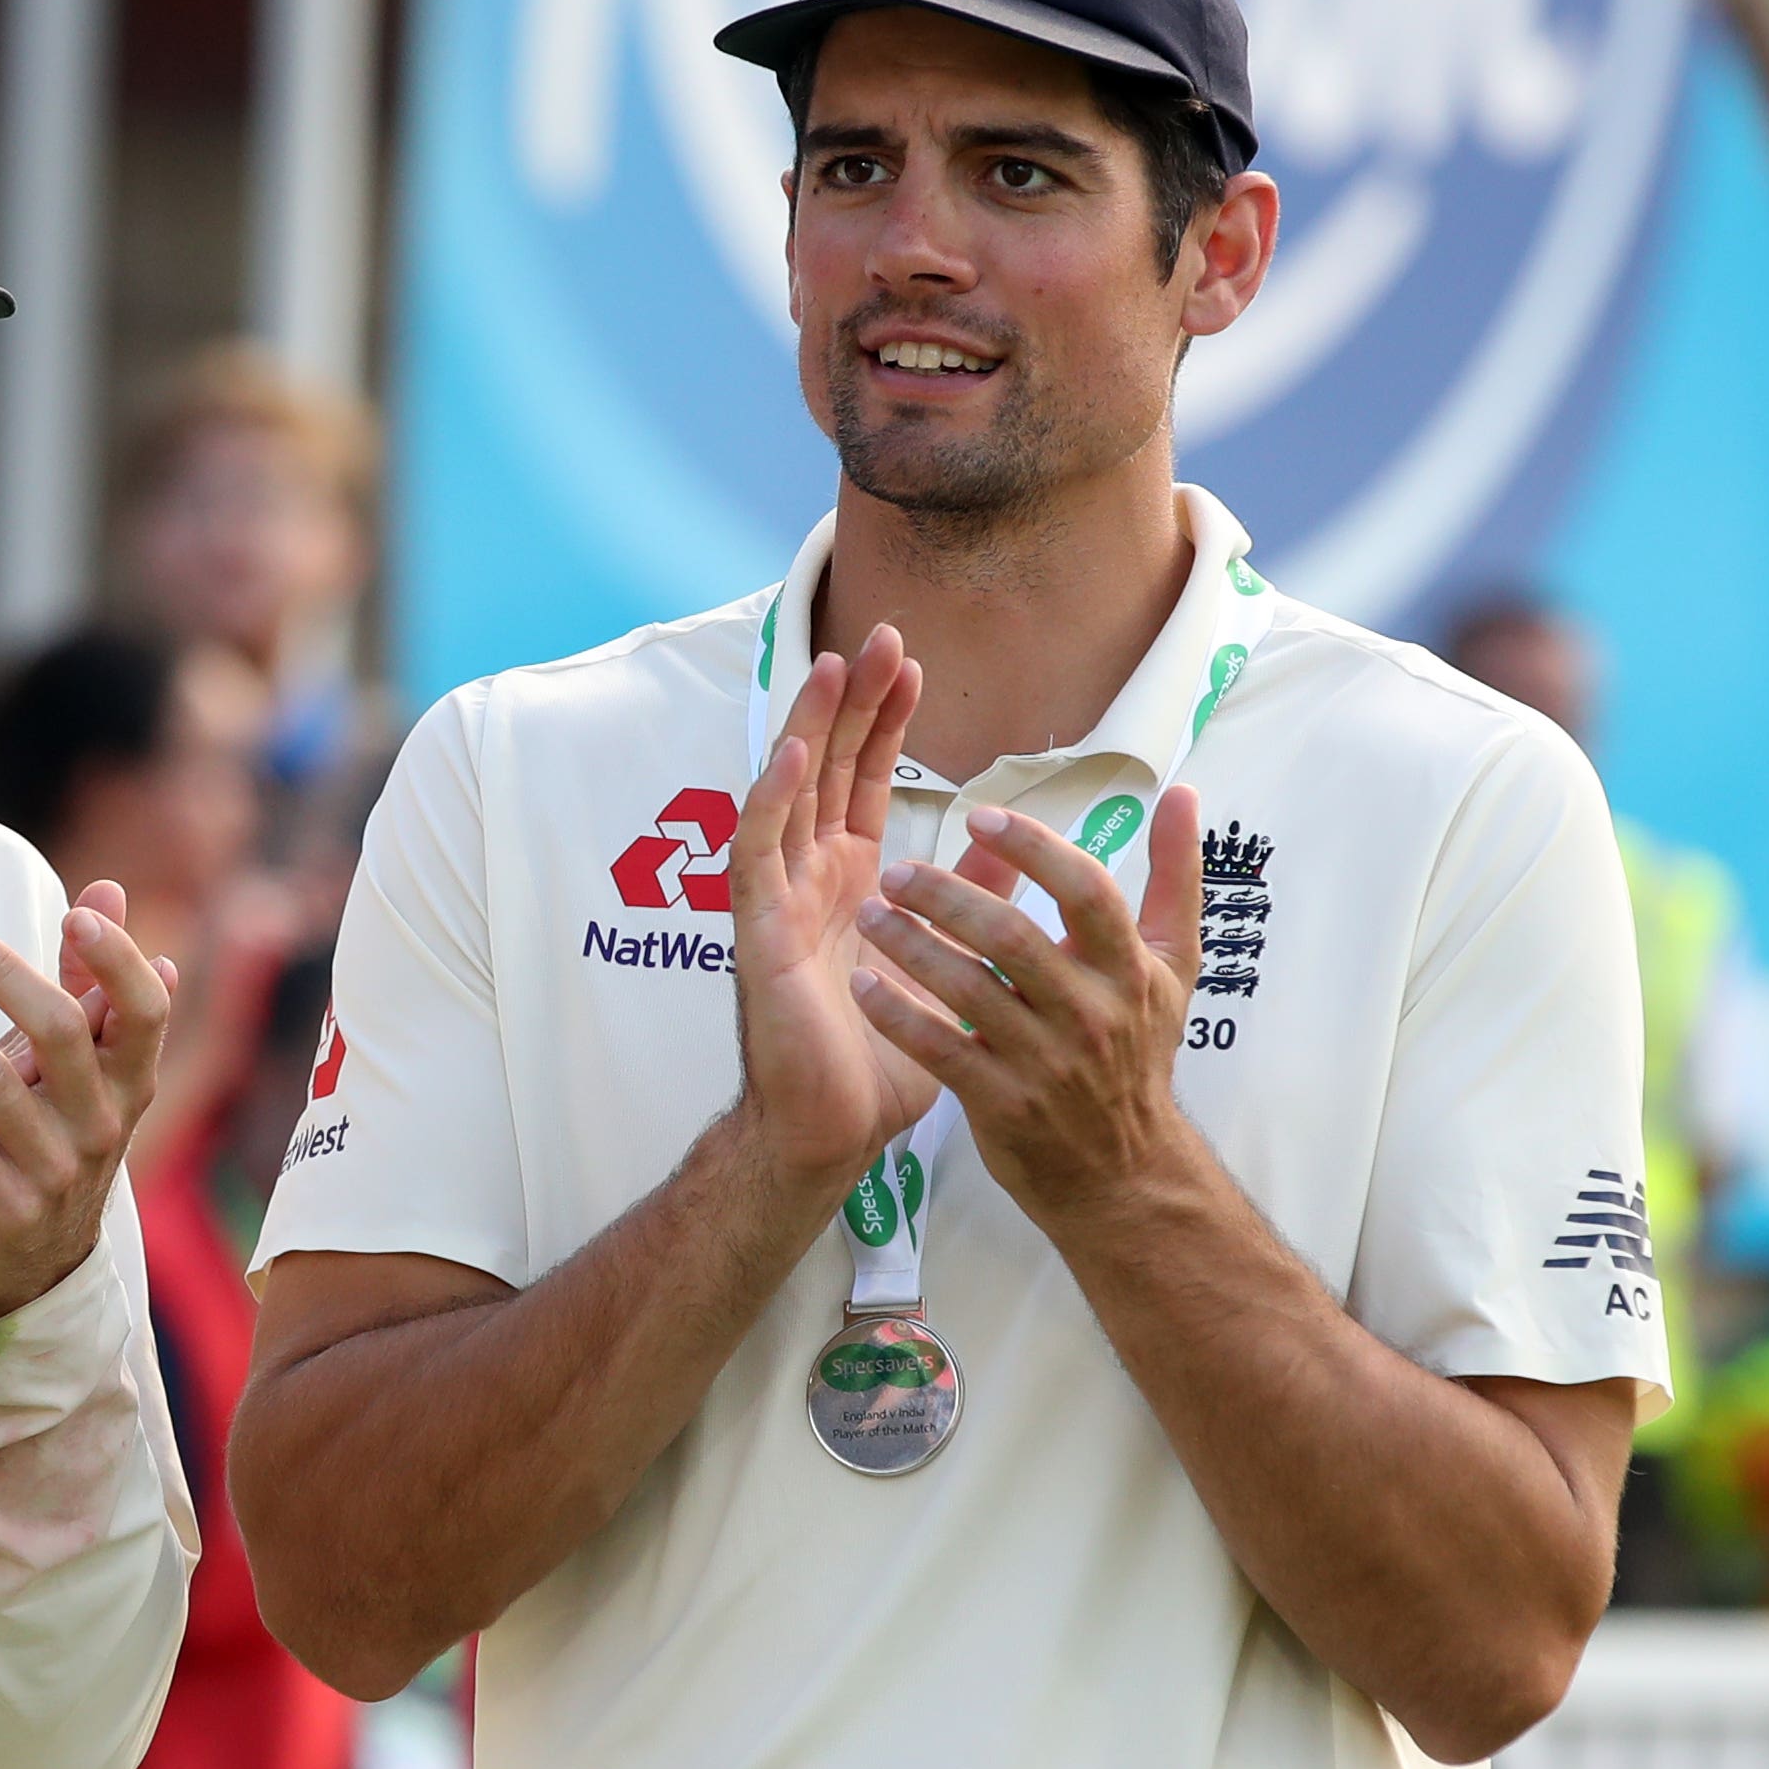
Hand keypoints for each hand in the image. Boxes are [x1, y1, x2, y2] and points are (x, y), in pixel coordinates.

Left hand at [0, 880, 174, 1323]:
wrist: (36, 1264)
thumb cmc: (59, 1135)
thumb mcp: (86, 1068)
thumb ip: (91, 980)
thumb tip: (107, 888)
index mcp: (130, 1081)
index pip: (144, 1011)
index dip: (118, 962)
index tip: (75, 913)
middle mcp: (105, 1124)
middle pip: (61, 1032)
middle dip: (0, 972)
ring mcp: (60, 1171)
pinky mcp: (10, 1212)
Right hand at [722, 629, 939, 1187]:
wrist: (833, 1132)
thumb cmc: (880, 1060)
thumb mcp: (943, 962)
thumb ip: (969, 896)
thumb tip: (1010, 837)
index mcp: (850, 883)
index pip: (864, 782)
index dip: (884, 722)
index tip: (911, 665)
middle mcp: (810, 879)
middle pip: (827, 769)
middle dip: (852, 703)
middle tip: (879, 636)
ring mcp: (779, 900)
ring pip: (788, 794)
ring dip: (808, 729)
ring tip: (832, 667)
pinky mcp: (758, 933)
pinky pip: (758, 855)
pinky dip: (771, 802)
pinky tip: (792, 756)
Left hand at [847, 784, 1213, 1226]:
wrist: (1124, 1172)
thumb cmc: (1140, 1052)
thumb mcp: (1173, 966)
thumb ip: (1176, 877)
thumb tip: (1183, 791)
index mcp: (1130, 970)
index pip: (1085, 893)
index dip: (1033, 849)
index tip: (979, 817)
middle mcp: (1091, 1013)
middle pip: (1012, 939)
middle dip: (947, 897)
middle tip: (896, 871)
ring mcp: (1045, 1062)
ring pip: (968, 991)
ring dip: (911, 947)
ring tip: (870, 914)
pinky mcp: (1003, 1103)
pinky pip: (940, 1050)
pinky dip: (898, 1016)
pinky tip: (862, 985)